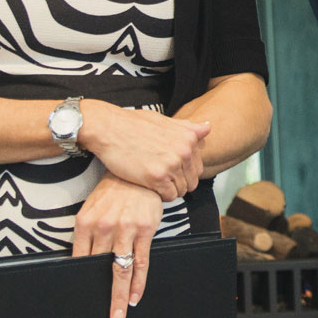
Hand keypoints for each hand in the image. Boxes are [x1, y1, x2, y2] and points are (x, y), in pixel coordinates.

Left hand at [73, 173, 165, 317]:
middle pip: (100, 269)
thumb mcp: (92, 208)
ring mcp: (125, 229)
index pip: (80, 259)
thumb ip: (86, 234)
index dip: (82, 280)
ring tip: (119, 313)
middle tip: (106, 315)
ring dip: (120, 296)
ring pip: (120, 270)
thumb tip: (82, 260)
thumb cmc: (114, 192)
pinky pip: (140, 262)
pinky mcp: (144, 230)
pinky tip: (135, 295)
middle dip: (103, 296)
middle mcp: (103, 228)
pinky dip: (138, 282)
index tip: (82, 299)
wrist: (137, 173)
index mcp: (85, 223)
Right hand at [79, 101, 209, 201]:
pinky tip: (150, 187)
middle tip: (162, 180)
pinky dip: (161, 195)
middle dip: (179, 183)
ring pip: (181, 190)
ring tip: (155, 182)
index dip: (185, 172)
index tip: (170, 171)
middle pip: (192, 181)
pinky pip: (169, 196)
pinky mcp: (157, 177)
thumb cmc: (134, 124)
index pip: (199, 167)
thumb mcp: (165, 121)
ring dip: (169, 190)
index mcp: (189, 138)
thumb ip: (187, 128)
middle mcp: (185, 151)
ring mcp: (172, 165)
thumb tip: (208, 128)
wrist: (109, 128)